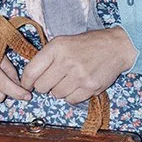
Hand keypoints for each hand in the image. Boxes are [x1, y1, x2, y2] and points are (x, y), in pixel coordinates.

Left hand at [18, 27, 137, 104]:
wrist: (116, 47)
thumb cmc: (87, 44)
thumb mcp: (63, 42)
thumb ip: (46, 57)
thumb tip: (30, 78)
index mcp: (57, 48)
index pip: (31, 71)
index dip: (26, 82)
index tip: (27, 85)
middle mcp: (67, 62)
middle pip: (42, 87)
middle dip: (44, 85)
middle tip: (53, 80)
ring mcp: (79, 76)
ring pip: (56, 95)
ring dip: (59, 90)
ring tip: (69, 79)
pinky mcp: (90, 87)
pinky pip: (71, 100)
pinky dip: (72, 96)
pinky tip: (78, 85)